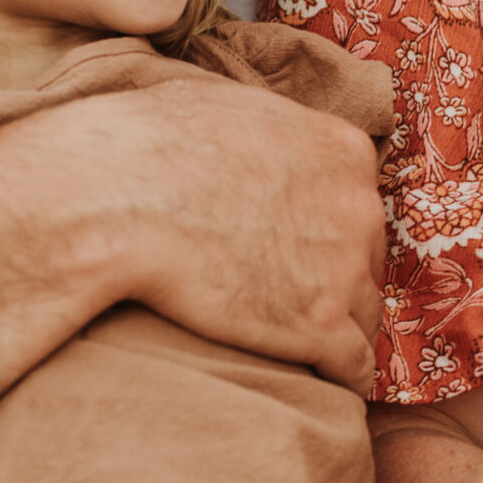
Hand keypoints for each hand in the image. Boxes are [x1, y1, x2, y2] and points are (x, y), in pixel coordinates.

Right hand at [82, 81, 386, 393]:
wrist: (116, 202)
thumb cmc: (152, 146)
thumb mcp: (226, 103)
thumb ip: (268, 125)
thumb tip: (256, 129)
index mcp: (342, 150)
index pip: (358, 201)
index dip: (328, 228)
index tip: (301, 245)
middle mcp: (359, 208)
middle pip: (366, 255)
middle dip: (335, 274)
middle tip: (291, 290)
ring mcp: (343, 270)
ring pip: (364, 311)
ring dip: (338, 325)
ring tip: (303, 340)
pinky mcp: (319, 328)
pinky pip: (355, 364)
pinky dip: (342, 374)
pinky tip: (327, 379)